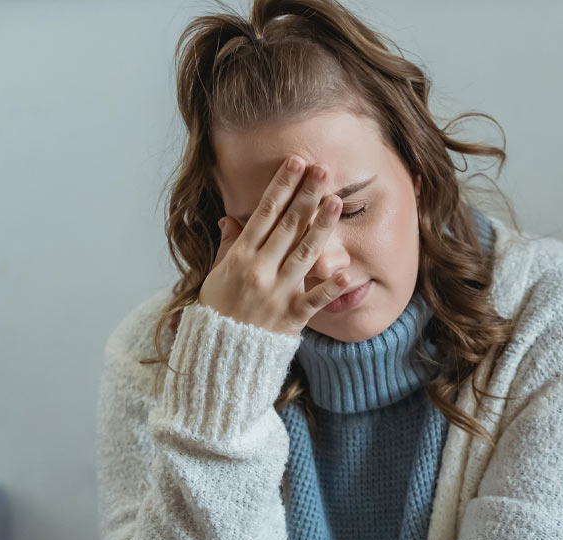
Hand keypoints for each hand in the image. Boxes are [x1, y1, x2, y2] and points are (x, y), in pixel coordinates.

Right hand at [198, 156, 347, 334]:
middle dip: (306, 196)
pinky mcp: (291, 317)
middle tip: (324, 170)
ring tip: (337, 202)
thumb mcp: (216, 275)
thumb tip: (230, 219)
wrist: (219, 353)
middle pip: (288, 226)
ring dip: (322, 227)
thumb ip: (228, 246)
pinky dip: (330, 288)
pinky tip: (346, 272)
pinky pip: (314, 300)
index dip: (282, 186)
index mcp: (240, 256)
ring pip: (304, 254)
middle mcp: (260, 270)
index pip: (264, 213)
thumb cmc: (219, 310)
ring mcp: (277, 293)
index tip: (296, 163)